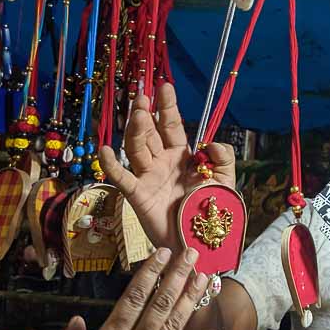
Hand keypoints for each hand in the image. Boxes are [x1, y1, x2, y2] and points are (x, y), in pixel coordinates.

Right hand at [98, 83, 234, 250]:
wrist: (200, 242)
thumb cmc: (209, 212)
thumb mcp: (225, 181)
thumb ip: (223, 158)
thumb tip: (212, 143)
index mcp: (182, 156)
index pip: (172, 126)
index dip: (168, 107)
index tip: (164, 86)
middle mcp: (162, 163)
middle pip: (150, 133)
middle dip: (146, 114)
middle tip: (143, 96)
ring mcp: (148, 177)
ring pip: (137, 148)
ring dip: (136, 130)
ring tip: (138, 112)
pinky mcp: (138, 195)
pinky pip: (122, 178)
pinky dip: (111, 165)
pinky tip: (104, 150)